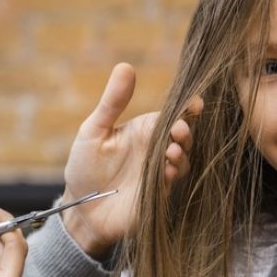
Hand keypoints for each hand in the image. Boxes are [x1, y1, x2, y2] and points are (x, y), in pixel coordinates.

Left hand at [61, 63, 201, 257]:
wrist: (81, 209)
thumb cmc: (84, 167)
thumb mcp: (93, 131)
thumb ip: (112, 102)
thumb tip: (126, 66)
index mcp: (144, 130)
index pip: (171, 114)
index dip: (186, 108)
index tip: (195, 103)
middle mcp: (156, 149)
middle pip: (182, 135)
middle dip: (186, 131)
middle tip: (179, 130)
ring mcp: (160, 171)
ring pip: (183, 157)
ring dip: (181, 153)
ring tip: (170, 151)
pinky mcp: (159, 193)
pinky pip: (174, 181)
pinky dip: (173, 174)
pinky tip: (165, 172)